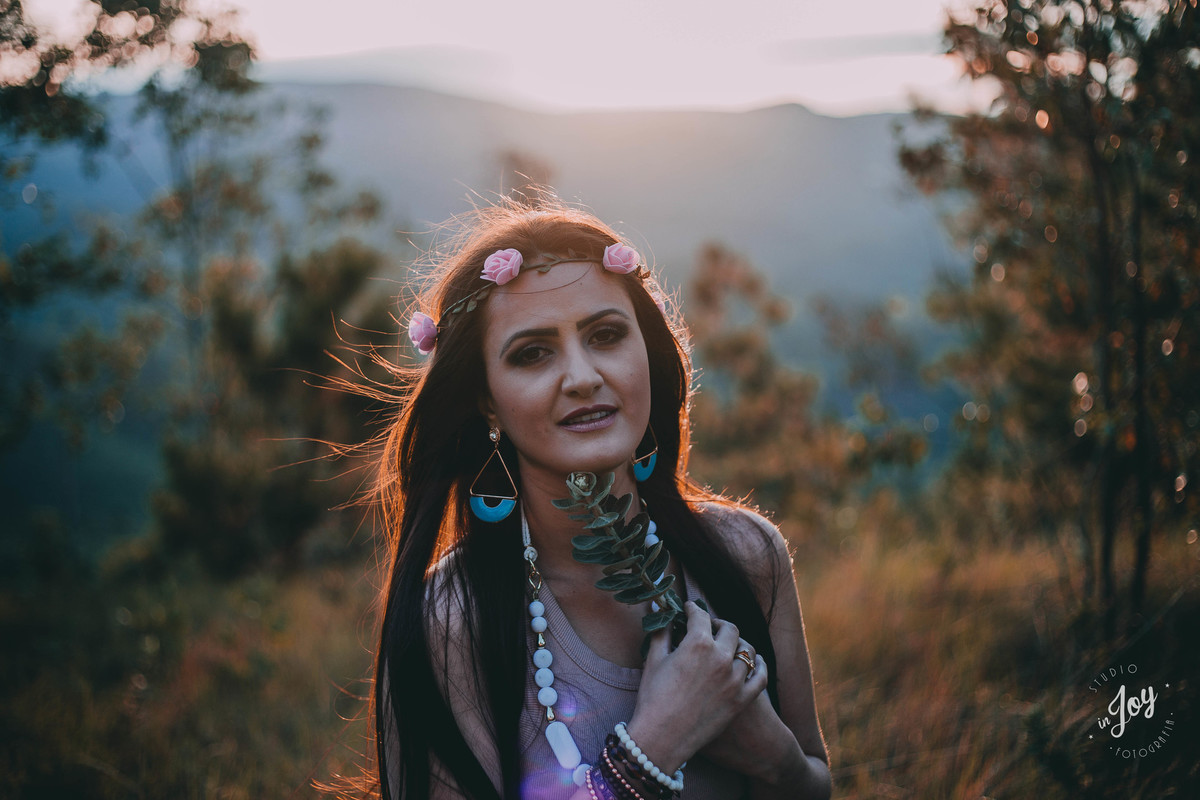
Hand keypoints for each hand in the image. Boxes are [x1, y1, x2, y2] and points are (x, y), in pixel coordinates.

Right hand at [624, 602, 768, 772]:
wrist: (662, 738)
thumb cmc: (653, 698)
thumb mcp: (653, 660)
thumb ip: (660, 631)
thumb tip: (658, 609)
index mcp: (698, 644)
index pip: (700, 616)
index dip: (693, 610)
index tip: (689, 610)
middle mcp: (721, 657)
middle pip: (729, 629)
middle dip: (717, 624)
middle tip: (709, 627)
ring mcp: (735, 680)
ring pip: (747, 650)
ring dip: (737, 643)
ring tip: (729, 645)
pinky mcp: (742, 700)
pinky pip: (760, 676)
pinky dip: (758, 665)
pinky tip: (753, 661)